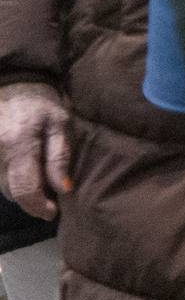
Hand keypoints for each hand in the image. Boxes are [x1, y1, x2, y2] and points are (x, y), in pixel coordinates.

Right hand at [0, 81, 67, 220]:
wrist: (14, 87)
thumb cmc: (42, 105)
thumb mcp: (60, 125)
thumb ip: (60, 157)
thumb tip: (63, 189)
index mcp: (18, 144)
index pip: (24, 188)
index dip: (38, 206)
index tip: (52, 212)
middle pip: (11, 192)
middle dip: (31, 200)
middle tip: (51, 198)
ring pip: (3, 188)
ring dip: (22, 191)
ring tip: (41, 183)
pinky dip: (12, 181)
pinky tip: (26, 174)